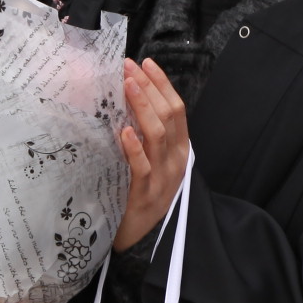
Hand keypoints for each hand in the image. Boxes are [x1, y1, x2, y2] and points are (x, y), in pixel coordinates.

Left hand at [112, 58, 190, 251]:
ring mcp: (163, 178)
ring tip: (128, 86)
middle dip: (150, 88)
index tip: (145, 63)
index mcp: (179, 150)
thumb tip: (128, 100)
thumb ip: (146, 137)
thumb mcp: (150, 162)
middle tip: (129, 67)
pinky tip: (124, 131)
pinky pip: (142, 167)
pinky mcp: (146, 194)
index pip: (176, 109)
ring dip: (142, 107)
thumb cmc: (138, 195)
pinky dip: (134, 147)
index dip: (162, 84)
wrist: (137, 239)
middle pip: (169, 116)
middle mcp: (175, 161)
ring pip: (158, 135)